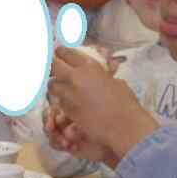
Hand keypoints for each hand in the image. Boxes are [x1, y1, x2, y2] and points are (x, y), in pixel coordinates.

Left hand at [49, 47, 155, 163]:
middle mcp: (75, 78)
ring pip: (51, 85)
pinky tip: (68, 101)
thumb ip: (104, 75)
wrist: (122, 126)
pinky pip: (58, 101)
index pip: (67, 53)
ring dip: (54, 84)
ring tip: (59, 85)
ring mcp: (68, 95)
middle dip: (52, 65)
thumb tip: (103, 73)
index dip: (61, 52)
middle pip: (53, 66)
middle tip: (52, 66)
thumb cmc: (125, 103)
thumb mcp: (116, 82)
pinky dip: (61, 99)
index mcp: (89, 67)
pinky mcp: (66, 111)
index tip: (58, 51)